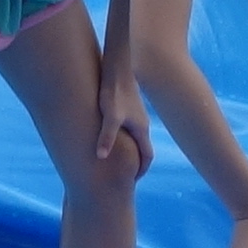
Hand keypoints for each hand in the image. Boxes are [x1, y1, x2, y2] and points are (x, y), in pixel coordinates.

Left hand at [94, 67, 152, 190]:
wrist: (118, 65)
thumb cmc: (114, 90)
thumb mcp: (110, 115)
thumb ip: (106, 136)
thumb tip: (101, 157)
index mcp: (141, 129)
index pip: (147, 157)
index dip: (140, 170)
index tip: (131, 181)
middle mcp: (141, 123)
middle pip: (142, 149)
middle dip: (135, 163)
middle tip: (123, 176)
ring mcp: (134, 114)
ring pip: (134, 137)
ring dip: (128, 150)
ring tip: (113, 160)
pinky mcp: (125, 105)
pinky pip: (125, 127)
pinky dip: (120, 137)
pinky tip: (106, 135)